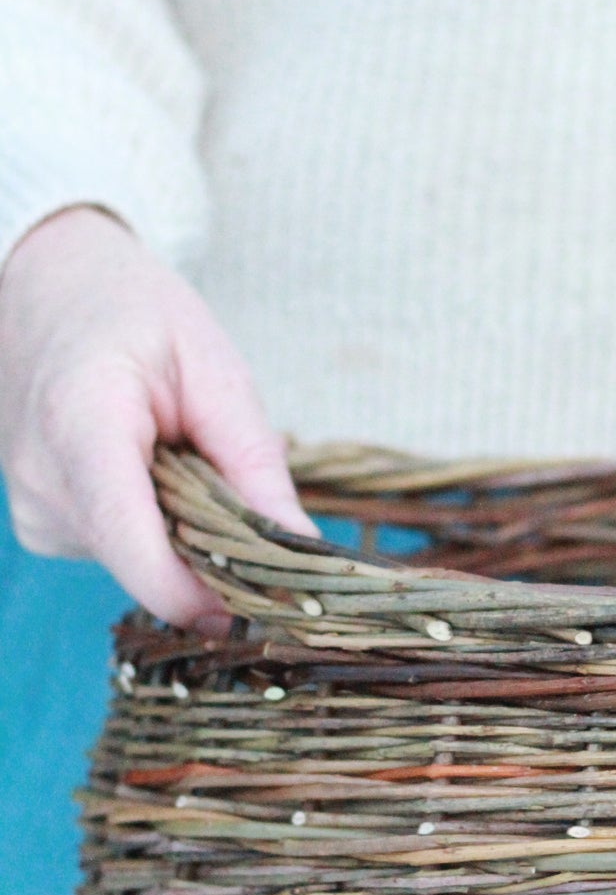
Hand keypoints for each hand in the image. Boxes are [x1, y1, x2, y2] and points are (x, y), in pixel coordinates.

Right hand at [0, 206, 312, 624]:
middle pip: (150, 565)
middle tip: (246, 495)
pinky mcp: (41, 526)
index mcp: (81, 427)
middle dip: (215, 552)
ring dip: (185, 532)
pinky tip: (151, 470)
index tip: (266, 606)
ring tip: (181, 458)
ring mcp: (34, 511)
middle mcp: (44, 482)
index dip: (203, 593)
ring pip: (141, 564)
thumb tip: (302, 548)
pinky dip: (155, 524)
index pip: (136, 547)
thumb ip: (255, 464)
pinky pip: (122, 551)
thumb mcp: (214, 370)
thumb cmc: (133, 313)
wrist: (48, 289)